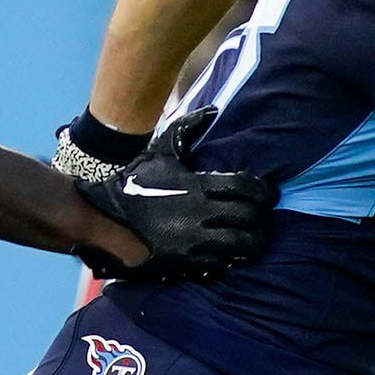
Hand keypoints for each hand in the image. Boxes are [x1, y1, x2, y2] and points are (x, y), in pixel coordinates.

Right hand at [72, 111, 275, 282]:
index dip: (264, 191)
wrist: (105, 217)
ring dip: (251, 241)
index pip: (247, 188)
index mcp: (199, 186)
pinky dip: (228, 257)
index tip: (268, 194)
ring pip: (242, 246)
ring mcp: (194, 242)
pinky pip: (221, 263)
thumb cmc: (136, 182)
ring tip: (250, 237)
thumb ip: (188, 129)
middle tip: (259, 216)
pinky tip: (226, 250)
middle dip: (259, 217)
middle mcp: (201, 215)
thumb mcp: (161, 151)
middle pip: (250, 218)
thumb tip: (212, 110)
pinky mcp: (185, 263)